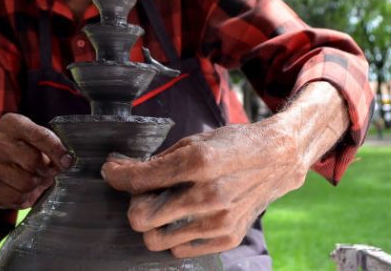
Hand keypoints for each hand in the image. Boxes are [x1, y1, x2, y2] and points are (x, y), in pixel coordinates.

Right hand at [0, 113, 73, 208]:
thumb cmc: (25, 150)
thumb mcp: (37, 141)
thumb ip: (52, 146)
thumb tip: (66, 161)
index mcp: (11, 123)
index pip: (38, 135)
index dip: (56, 150)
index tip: (67, 162)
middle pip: (31, 160)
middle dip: (45, 170)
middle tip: (48, 172)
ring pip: (24, 182)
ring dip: (35, 184)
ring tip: (35, 179)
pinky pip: (14, 197)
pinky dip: (24, 197)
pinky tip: (22, 190)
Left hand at [101, 124, 305, 257]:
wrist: (277, 159)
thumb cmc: (232, 145)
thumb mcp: (194, 141)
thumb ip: (159, 161)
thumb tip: (122, 172)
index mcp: (198, 162)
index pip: (139, 180)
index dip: (117, 175)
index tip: (112, 172)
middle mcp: (208, 194)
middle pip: (141, 218)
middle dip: (134, 204)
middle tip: (142, 193)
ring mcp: (219, 220)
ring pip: (155, 240)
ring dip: (153, 223)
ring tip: (164, 205)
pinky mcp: (228, 237)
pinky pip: (180, 249)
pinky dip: (174, 234)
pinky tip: (184, 216)